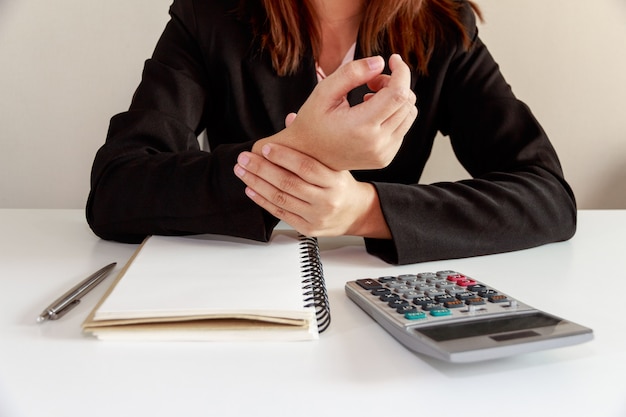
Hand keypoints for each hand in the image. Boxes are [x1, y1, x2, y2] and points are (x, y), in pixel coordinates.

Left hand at [234, 143, 390, 237]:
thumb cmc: (341, 185)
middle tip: (244, 158)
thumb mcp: (334, 163)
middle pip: (288, 183)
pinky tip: (251, 189)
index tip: (265, 148)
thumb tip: (290, 119)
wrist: (355, 214)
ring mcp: (316, 216)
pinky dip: (262, 200)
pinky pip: (280, 213)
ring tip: (242, 171)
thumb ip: (311, 144)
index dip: (283, 156)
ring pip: (280, 198)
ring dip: (257, 184)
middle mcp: (327, 200)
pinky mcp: (307, 228)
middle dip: (262, 169)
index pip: (306, 167)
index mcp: (335, 181)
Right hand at [254, 54, 416, 170]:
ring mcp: (383, 153)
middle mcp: (377, 143)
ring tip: (370, 98)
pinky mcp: (386, 158)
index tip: (393, 59)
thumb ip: (351, 73)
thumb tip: (381, 62)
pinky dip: (393, 115)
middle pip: (407, 102)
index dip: (401, 71)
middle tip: (371, 81)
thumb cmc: (312, 122)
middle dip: (394, 83)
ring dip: (396, 99)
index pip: (398, 94)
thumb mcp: (324, 92)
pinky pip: (403, 128)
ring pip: (409, 114)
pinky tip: (371, 115)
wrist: (307, 157)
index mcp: (362, 127)